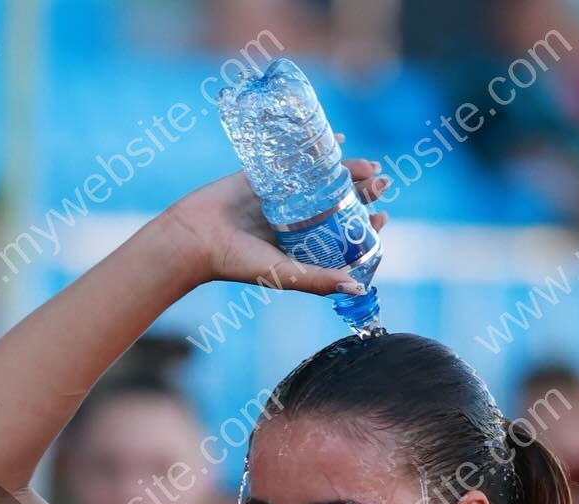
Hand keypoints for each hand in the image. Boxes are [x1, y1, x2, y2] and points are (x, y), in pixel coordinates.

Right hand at [159, 153, 388, 296]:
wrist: (195, 236)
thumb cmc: (237, 262)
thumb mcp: (285, 274)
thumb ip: (320, 280)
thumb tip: (357, 289)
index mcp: (301, 247)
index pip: (341, 236)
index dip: (363, 226)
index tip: (382, 215)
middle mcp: (293, 223)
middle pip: (335, 203)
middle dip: (361, 192)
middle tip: (383, 182)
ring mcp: (279, 198)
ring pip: (320, 181)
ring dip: (346, 171)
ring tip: (369, 164)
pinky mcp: (263, 175)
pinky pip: (293, 158)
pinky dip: (315, 148)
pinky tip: (337, 139)